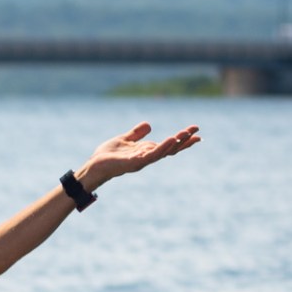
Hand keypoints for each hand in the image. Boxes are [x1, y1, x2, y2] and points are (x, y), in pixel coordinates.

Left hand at [81, 122, 199, 186]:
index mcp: (147, 150)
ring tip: (185, 135)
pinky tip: (169, 140)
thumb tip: (149, 125)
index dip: (182, 139)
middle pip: (170, 149)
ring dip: (174, 144)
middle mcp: (147, 156)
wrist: (94, 166)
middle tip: (197, 133)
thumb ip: (136, 134)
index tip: (196, 131)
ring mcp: (141, 160)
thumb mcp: (125, 139)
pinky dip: (161, 148)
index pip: (169, 144)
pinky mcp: (134, 163)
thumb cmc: (108, 155)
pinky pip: (150, 155)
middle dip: (184, 142)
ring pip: (162, 152)